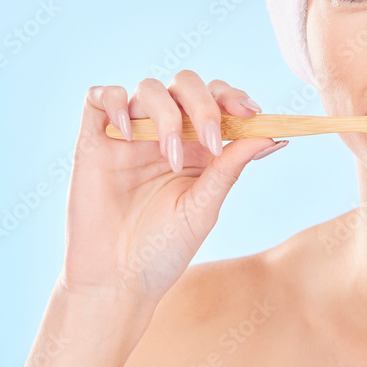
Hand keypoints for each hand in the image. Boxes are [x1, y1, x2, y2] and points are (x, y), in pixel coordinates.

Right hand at [60, 71, 286, 305]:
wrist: (117, 281)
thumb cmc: (162, 250)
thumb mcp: (203, 207)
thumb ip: (231, 168)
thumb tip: (271, 135)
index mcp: (196, 146)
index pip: (217, 100)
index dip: (234, 97)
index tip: (252, 113)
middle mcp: (165, 133)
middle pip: (186, 85)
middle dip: (205, 103)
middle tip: (211, 139)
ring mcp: (129, 134)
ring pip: (149, 88)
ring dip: (167, 114)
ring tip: (170, 157)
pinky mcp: (94, 140)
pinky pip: (100, 96)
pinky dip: (116, 100)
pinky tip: (127, 131)